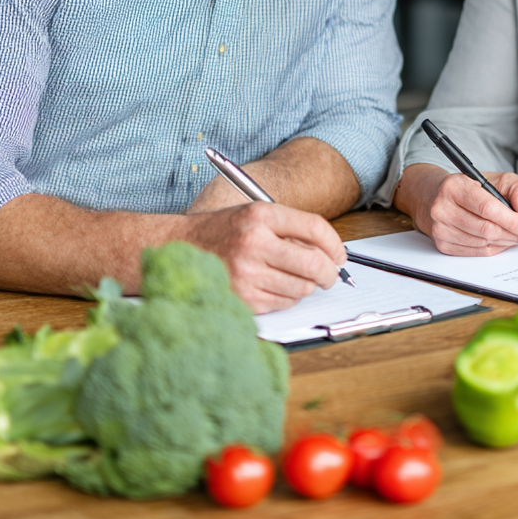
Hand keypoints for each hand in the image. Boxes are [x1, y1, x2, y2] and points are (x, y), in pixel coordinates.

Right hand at [183, 202, 346, 312]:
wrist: (178, 249)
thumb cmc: (224, 231)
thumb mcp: (257, 215)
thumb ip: (292, 229)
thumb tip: (330, 254)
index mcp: (261, 216)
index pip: (314, 228)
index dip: (335, 244)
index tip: (339, 254)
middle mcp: (254, 243)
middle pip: (314, 264)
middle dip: (330, 273)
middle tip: (330, 275)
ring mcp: (246, 274)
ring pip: (302, 288)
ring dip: (306, 285)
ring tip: (293, 277)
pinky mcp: (241, 299)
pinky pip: (283, 303)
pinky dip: (287, 297)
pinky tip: (273, 285)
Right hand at [394, 163, 517, 255]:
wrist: (434, 196)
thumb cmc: (470, 187)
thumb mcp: (497, 179)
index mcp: (455, 187)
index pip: (487, 208)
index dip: (512, 220)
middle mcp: (442, 208)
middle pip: (486, 229)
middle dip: (512, 233)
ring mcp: (440, 229)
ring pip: (482, 243)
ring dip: (504, 242)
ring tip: (513, 234)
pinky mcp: (442, 244)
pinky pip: (475, 252)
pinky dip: (493, 248)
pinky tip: (499, 240)